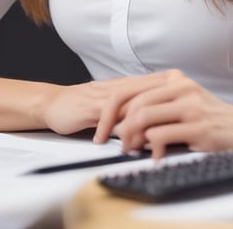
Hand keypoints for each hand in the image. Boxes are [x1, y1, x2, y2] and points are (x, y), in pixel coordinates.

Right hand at [41, 74, 174, 136]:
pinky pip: (110, 113)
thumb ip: (136, 114)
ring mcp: (108, 94)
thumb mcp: (117, 108)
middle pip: (152, 93)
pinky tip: (118, 141)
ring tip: (141, 146)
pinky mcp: (92, 105)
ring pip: (134, 104)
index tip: (177, 126)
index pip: (161, 88)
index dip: (171, 106)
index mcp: (131, 85)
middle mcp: (123, 87)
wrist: (55, 103)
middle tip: (163, 140)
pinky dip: (117, 128)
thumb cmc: (86, 107)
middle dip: (160, 117)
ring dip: (140, 126)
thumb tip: (158, 129)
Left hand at [95, 70, 232, 157]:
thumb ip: (155, 106)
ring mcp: (189, 104)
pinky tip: (155, 156)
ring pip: (143, 116)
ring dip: (131, 138)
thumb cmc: (210, 118)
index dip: (109, 111)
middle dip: (116, 127)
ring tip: (132, 150)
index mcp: (174, 79)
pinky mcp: (197, 124)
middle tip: (115, 144)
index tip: (101, 129)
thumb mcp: (182, 103)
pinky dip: (151, 149)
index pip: (128, 89)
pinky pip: (160, 135)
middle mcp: (180, 86)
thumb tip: (123, 122)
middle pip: (132, 103)